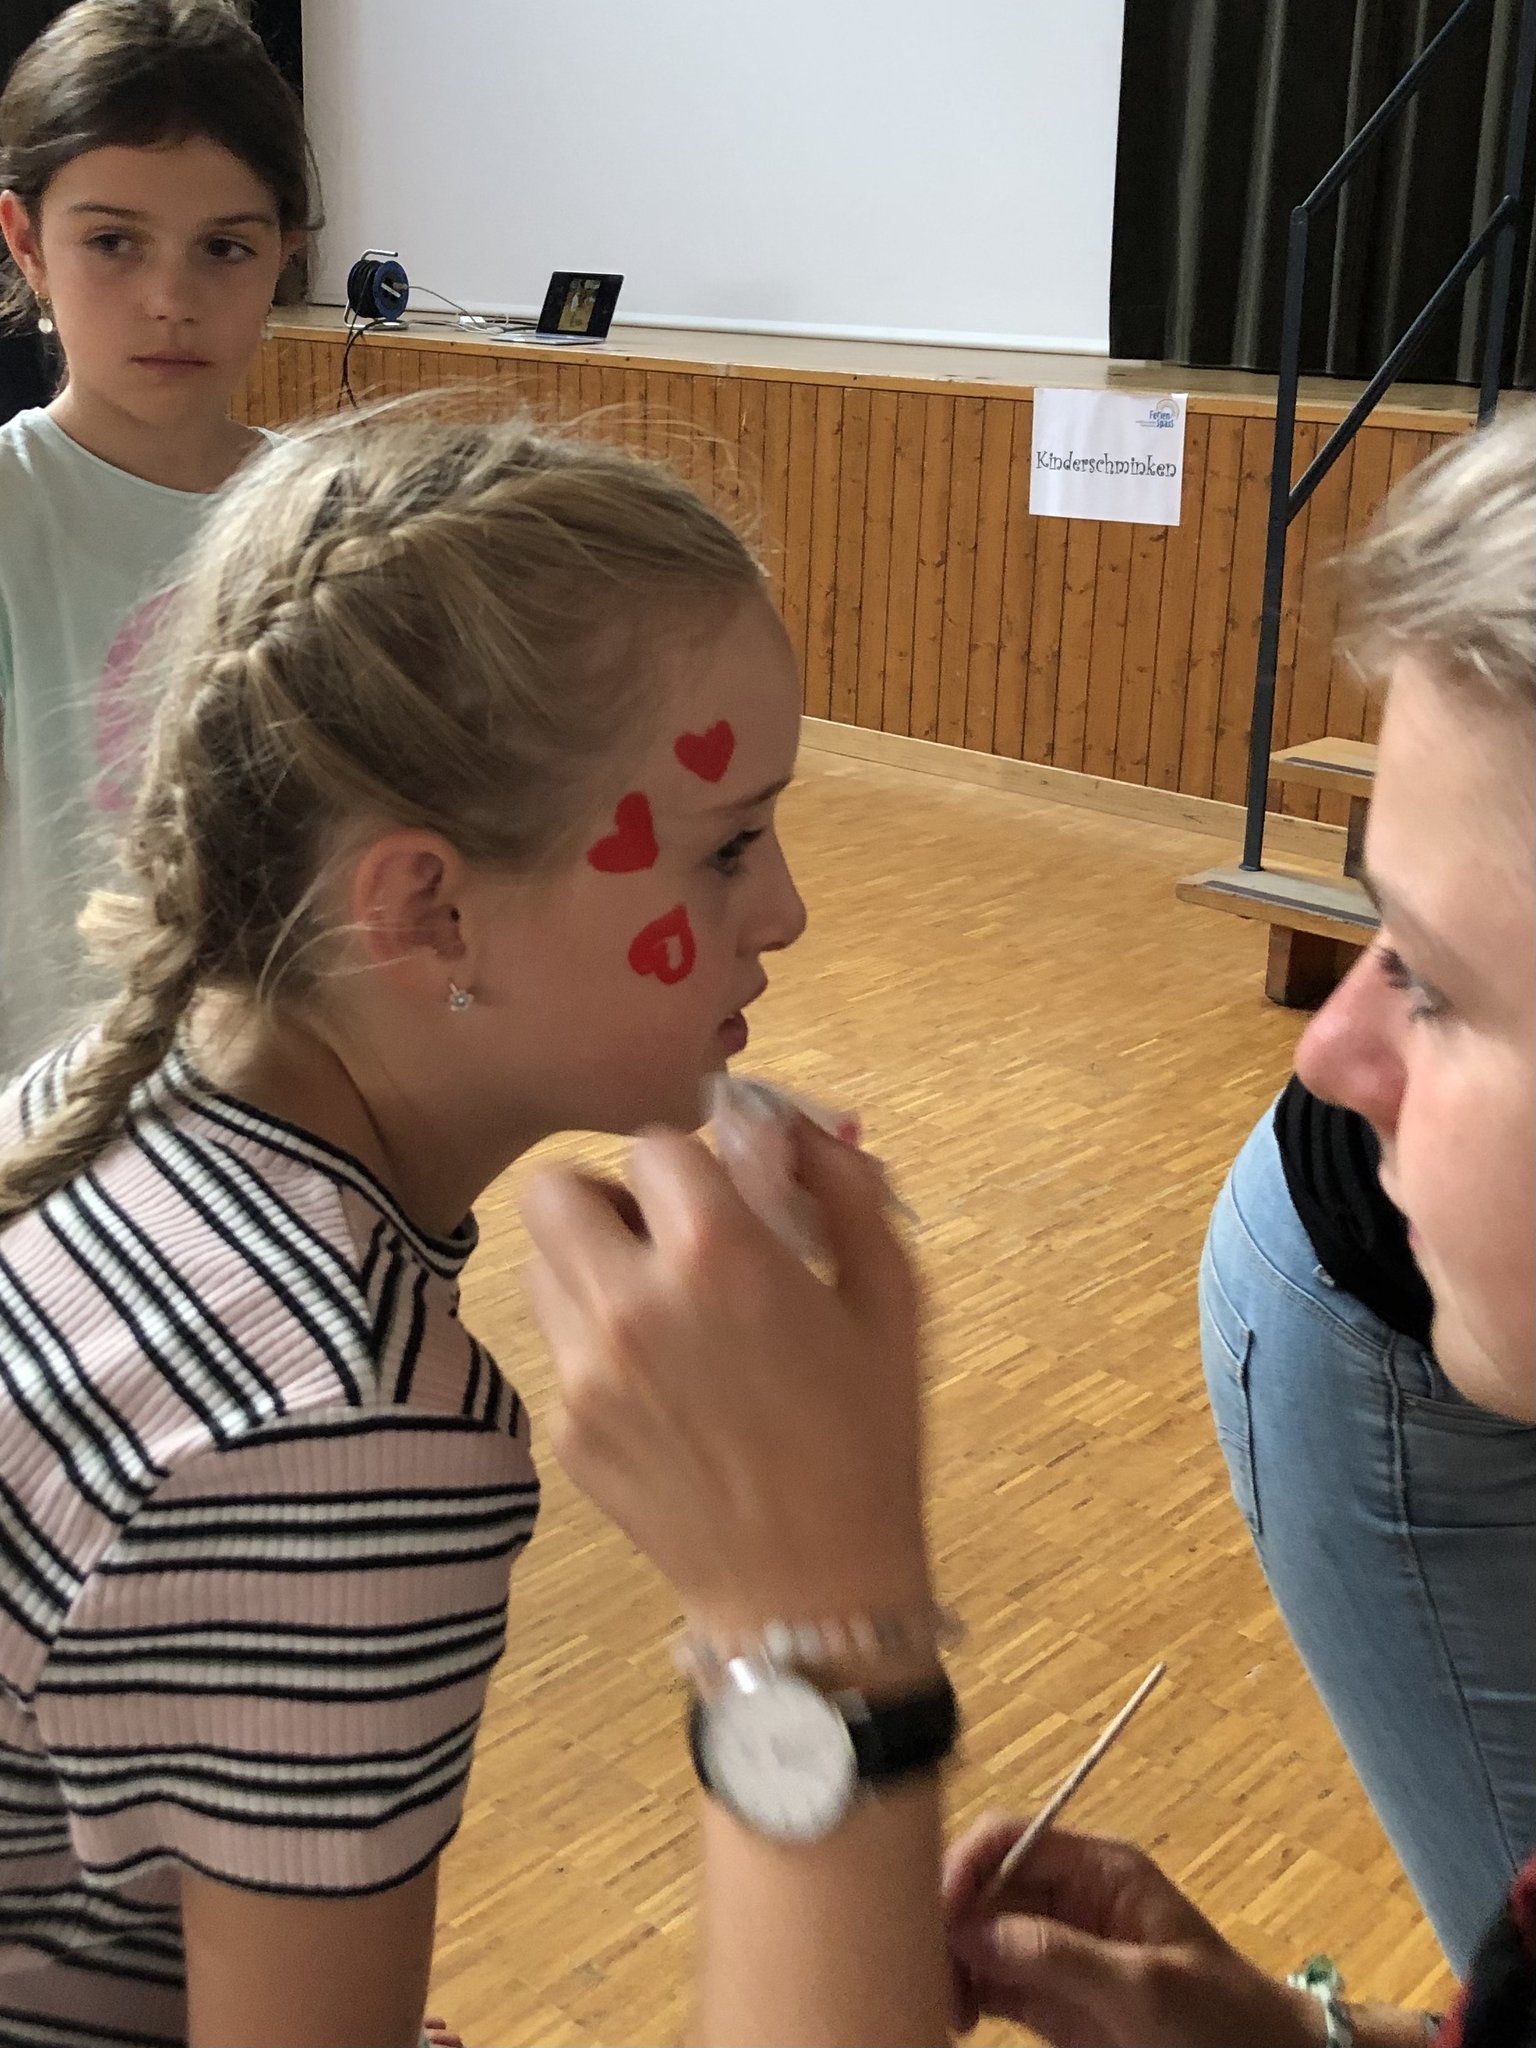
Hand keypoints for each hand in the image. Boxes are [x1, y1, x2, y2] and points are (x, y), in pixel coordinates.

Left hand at [521, 1118, 929, 1631]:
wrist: (813, 1590)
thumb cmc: (868, 1435)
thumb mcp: (890, 1296)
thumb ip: (841, 1190)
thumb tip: (793, 1130)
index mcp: (717, 1253)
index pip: (652, 1144)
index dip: (688, 1162)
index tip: (718, 1196)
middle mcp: (630, 1300)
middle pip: (552, 1189)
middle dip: (605, 1199)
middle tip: (659, 1239)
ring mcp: (583, 1371)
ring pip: (539, 1264)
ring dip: (588, 1267)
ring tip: (656, 1315)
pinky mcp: (564, 1429)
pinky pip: (556, 1347)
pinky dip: (596, 1348)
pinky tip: (662, 1395)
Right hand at [943, 1817, 1324, 2047]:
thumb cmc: (1217, 2017)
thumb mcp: (1144, 1986)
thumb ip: (1058, 1955)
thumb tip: (971, 1932)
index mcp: (1095, 1868)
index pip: (1008, 1840)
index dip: (965, 1867)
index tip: (937, 1917)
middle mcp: (1066, 1897)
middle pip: (981, 1887)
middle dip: (949, 1921)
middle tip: (930, 1973)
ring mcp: (1055, 1948)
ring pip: (976, 1936)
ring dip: (949, 1962)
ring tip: (945, 2009)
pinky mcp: (1047, 1998)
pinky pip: (989, 1982)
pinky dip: (962, 1993)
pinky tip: (954, 2018)